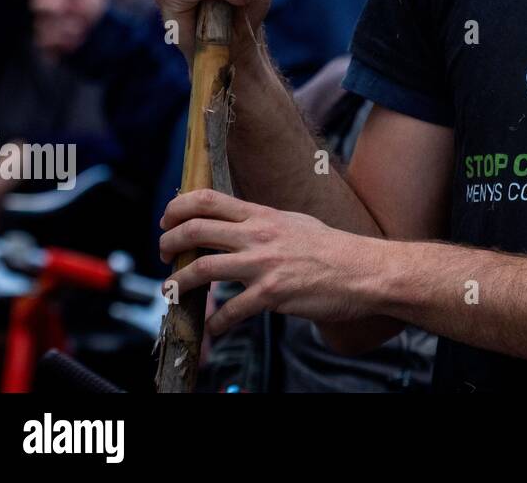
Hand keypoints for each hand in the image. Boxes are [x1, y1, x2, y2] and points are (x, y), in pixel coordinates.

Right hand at [0, 0, 107, 55]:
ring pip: (43, 26)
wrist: (107, 36)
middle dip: (55, 6)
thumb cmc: (98, 12)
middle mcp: (47, 12)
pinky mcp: (48, 46)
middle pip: (38, 5)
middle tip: (72, 9)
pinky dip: (63, 41)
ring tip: (80, 29)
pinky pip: (46, 42)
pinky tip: (75, 41)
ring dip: (65, 27)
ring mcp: (46, 28)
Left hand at [159, 190, 385, 337]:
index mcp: (263, 215)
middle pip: (194, 230)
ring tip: (171, 291)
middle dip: (167, 243)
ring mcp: (263, 265)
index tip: (167, 220)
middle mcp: (258, 235)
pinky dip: (215, 323)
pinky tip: (214, 326)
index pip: (207, 199)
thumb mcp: (295, 223)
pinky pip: (229, 311)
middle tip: (163, 254)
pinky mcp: (270, 295)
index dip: (177, 208)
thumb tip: (239, 224)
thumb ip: (264, 223)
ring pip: (201, 269)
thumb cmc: (332, 248)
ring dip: (177, 283)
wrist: (363, 271)